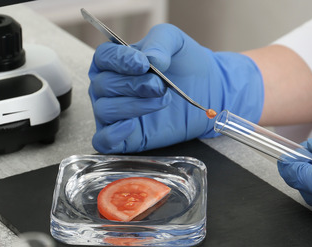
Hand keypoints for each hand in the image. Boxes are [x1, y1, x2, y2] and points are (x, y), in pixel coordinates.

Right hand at [88, 23, 262, 153]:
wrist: (208, 90)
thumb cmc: (185, 63)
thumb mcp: (176, 42)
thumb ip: (159, 42)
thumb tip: (149, 59)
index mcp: (116, 61)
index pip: (103, 57)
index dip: (119, 60)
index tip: (142, 64)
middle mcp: (110, 87)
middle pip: (104, 84)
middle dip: (132, 85)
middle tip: (159, 86)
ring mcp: (115, 113)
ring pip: (104, 110)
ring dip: (132, 106)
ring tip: (162, 101)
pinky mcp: (123, 137)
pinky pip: (103, 139)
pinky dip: (112, 133)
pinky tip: (132, 125)